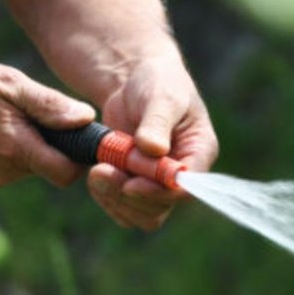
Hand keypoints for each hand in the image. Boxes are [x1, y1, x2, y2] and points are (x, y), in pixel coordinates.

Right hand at [0, 55, 94, 192]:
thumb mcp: (5, 82)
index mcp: (16, 148)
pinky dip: (2, 153)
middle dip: (45, 143)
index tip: (76, 137)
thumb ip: (48, 104)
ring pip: (25, 167)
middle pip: (46, 166)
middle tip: (24, 112)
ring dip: (22, 146)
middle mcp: (3, 173)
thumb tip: (85, 119)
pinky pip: (4, 170)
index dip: (77, 157)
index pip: (66, 173)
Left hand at [87, 53, 218, 229]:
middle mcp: (181, 174)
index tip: (131, 184)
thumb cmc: (156, 81)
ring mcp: (156, 183)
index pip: (187, 188)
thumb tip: (153, 150)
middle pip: (161, 207)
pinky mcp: (135, 184)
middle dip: (130, 196)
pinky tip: (94, 174)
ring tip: (96, 171)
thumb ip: (157, 123)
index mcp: (199, 152)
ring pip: (140, 214)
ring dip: (115, 199)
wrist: (132, 79)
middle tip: (102, 171)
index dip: (159, 192)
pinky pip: (122, 207)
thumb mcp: (161, 96)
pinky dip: (106, 196)